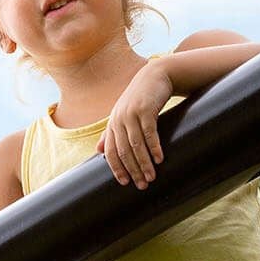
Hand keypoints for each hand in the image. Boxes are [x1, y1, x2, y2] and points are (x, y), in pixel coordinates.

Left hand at [97, 60, 173, 188]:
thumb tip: (99, 151)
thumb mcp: (122, 114)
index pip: (111, 152)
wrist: (155, 75)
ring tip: (152, 177)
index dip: (117, 169)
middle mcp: (119, 120)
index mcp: (113, 124)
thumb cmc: (140, 98)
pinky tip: (159, 159)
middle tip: (142, 185)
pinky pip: (150, 133)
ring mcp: (131, 114)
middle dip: (133, 170)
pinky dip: (154, 148)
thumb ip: (111, 132)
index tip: (125, 183)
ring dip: (144, 163)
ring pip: (136, 145)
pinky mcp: (146, 109)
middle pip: (124, 152)